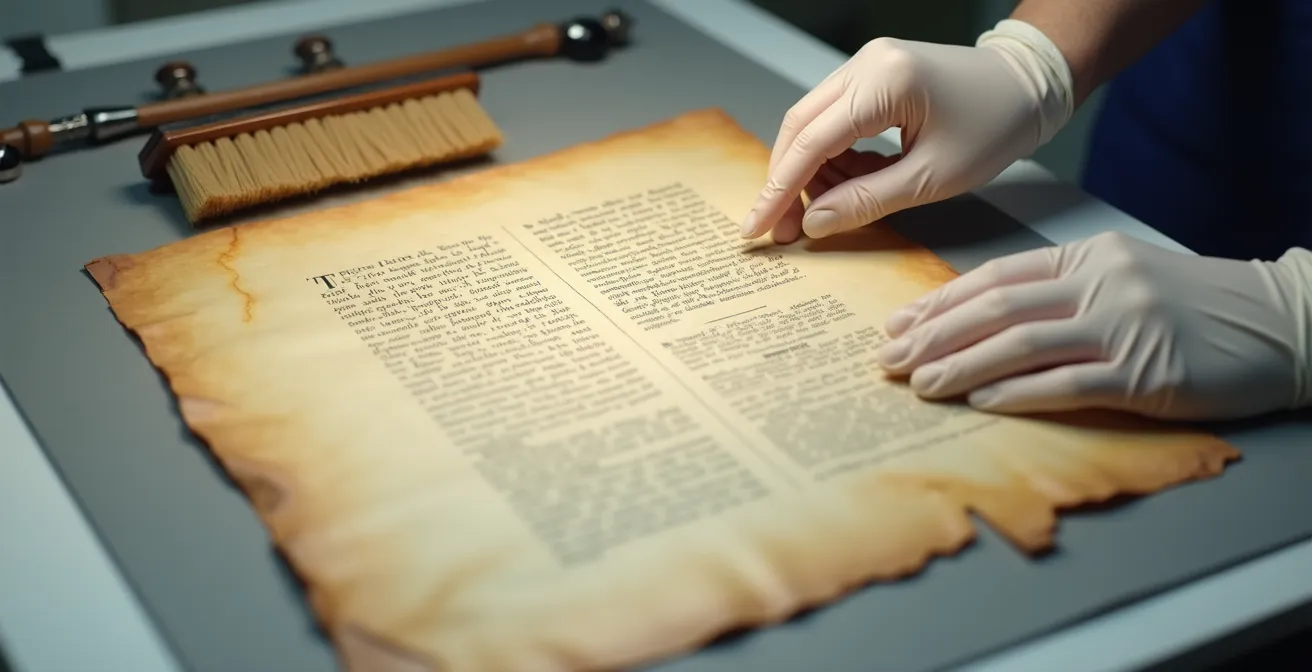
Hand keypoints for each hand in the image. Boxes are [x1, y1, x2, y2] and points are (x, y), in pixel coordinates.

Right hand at [742, 20, 1073, 243]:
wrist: (1028, 86)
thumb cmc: (995, 126)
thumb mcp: (932, 179)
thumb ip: (866, 201)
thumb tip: (814, 223)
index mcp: (885, 83)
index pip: (811, 142)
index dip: (778, 190)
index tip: (757, 228)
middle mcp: (866, 63)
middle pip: (800, 128)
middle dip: (786, 184)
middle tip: (783, 231)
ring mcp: (866, 64)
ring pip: (812, 123)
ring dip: (809, 172)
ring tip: (823, 212)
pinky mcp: (872, 75)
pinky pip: (834, 118)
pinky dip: (832, 156)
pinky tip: (846, 185)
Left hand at [876, 232, 1308, 420]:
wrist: (1282, 323)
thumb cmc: (1194, 306)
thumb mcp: (1125, 279)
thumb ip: (1062, 293)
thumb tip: (984, 323)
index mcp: (1090, 257)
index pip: (996, 279)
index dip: (940, 303)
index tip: (899, 324)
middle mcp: (1102, 283)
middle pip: (996, 308)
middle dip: (934, 335)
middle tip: (889, 359)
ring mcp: (1123, 326)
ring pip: (1020, 344)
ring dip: (960, 365)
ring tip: (919, 383)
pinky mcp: (1145, 372)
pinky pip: (1066, 383)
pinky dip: (1016, 392)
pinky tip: (978, 399)